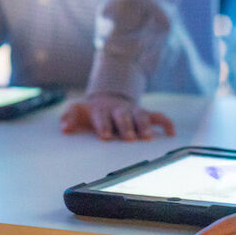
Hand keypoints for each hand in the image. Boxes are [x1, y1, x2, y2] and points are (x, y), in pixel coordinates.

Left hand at [59, 92, 174, 140]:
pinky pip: (158, 116)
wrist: (108, 97)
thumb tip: (64, 127)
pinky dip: (165, 123)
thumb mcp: (78, 110)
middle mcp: (118, 110)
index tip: (105, 135)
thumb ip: (69, 117)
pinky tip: (171, 133)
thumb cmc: (92, 111)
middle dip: (126, 126)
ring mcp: (133, 111)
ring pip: (141, 115)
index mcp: (101, 110)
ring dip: (144, 125)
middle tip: (128, 137)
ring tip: (148, 137)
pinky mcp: (145, 113)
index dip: (103, 125)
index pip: (101, 116)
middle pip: (123, 116)